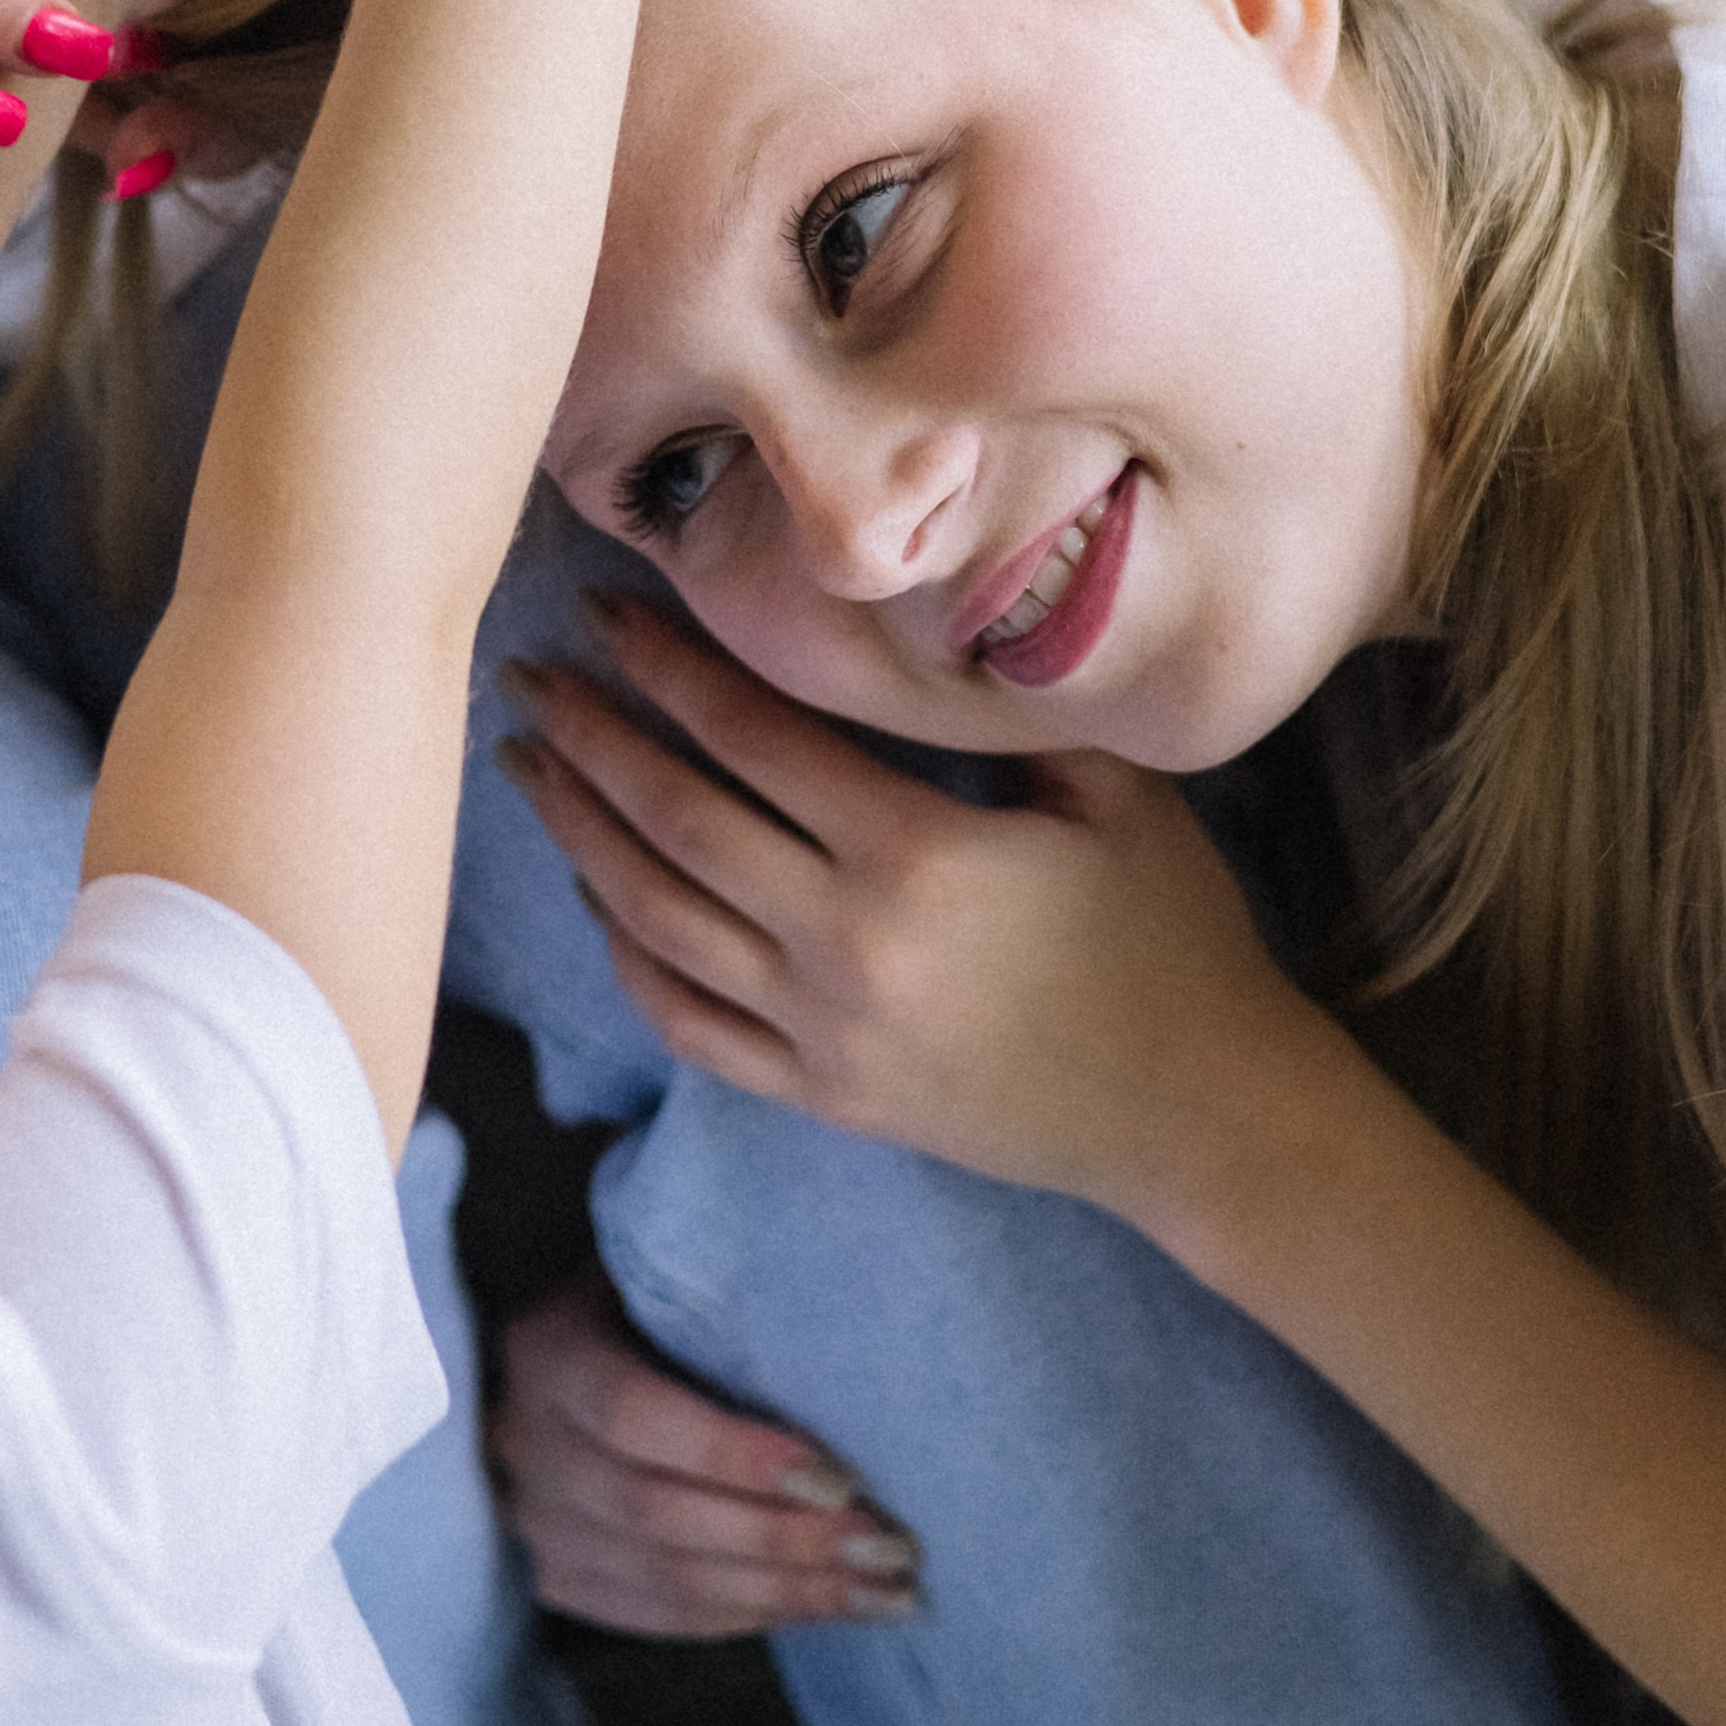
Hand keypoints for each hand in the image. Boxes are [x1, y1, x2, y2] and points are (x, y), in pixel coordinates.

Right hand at [490, 1269, 920, 1636]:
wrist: (557, 1362)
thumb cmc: (645, 1301)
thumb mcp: (663, 1272)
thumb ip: (720, 1290)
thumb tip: (844, 1312)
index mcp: (547, 1352)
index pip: (634, 1416)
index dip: (735, 1455)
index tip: (841, 1476)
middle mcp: (524, 1446)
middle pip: (656, 1513)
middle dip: (784, 1537)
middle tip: (888, 1545)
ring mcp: (535, 1524)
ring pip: (668, 1581)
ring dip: (789, 1592)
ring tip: (888, 1590)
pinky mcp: (561, 1579)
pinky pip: (666, 1617)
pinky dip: (759, 1616)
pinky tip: (836, 1606)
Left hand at [498, 598, 1327, 1218]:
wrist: (1198, 1114)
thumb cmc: (1173, 938)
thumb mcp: (1118, 794)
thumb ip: (1012, 712)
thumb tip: (926, 624)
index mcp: (914, 855)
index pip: (751, 736)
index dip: (668, 665)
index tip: (608, 611)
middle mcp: (846, 943)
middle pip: (675, 820)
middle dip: (590, 737)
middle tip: (526, 675)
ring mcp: (825, 1031)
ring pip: (657, 922)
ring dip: (579, 836)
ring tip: (528, 769)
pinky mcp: (826, 1096)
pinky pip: (690, 1026)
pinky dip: (629, 959)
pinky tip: (600, 899)